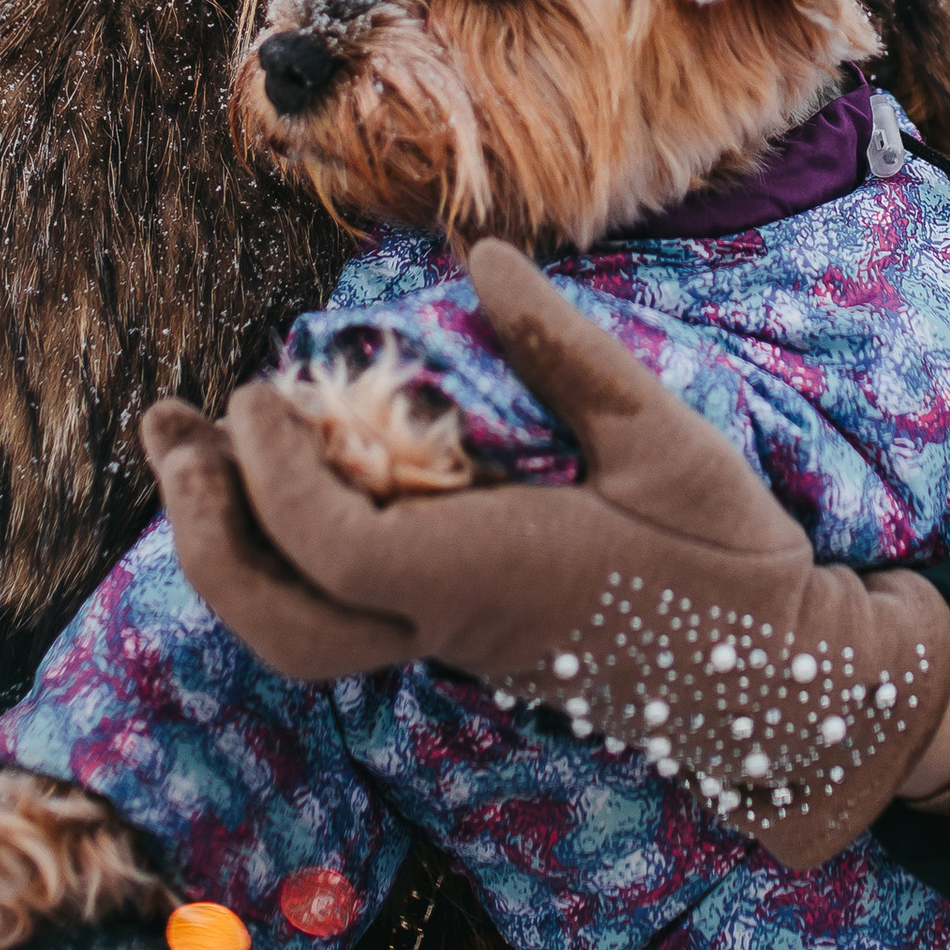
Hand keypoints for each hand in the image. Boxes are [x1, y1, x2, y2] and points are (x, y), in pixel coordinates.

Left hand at [154, 244, 949, 867]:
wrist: (776, 688)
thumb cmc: (725, 558)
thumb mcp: (661, 437)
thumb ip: (564, 352)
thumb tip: (480, 260)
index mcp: (487, 579)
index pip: (333, 547)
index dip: (272, 472)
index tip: (258, 388)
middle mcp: (447, 627)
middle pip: (278, 624)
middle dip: (206, 532)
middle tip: (172, 431)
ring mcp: (447, 648)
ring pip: (293, 636)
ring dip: (227, 548)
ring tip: (192, 453)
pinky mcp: (456, 646)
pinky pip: (334, 618)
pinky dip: (279, 557)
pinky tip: (279, 485)